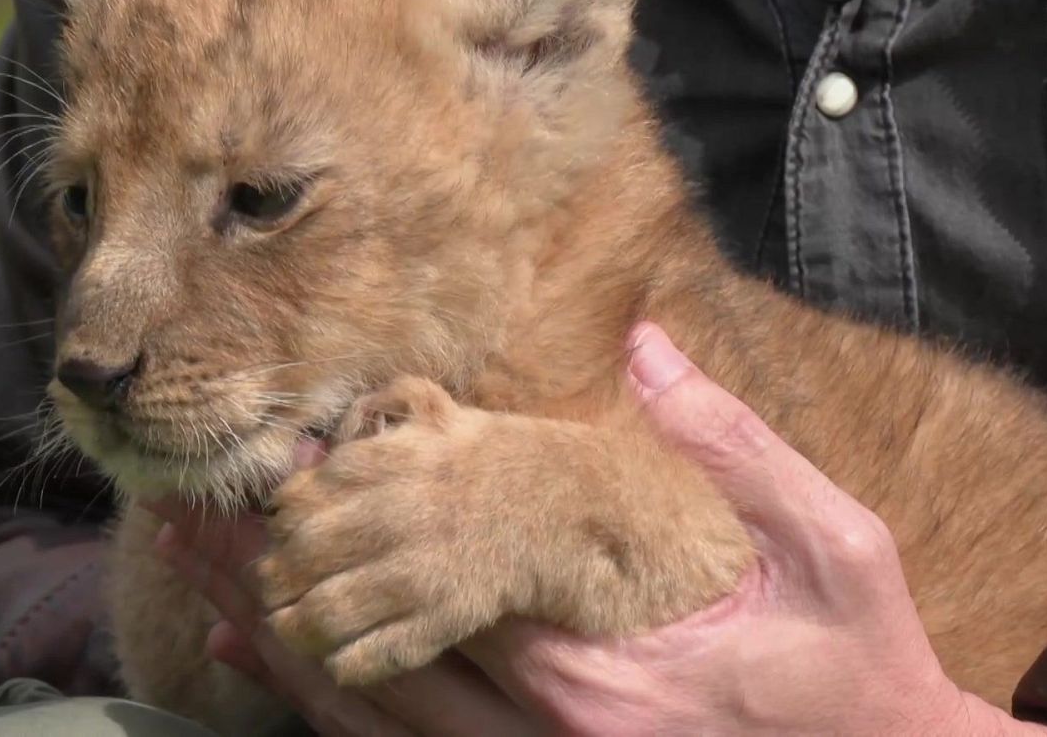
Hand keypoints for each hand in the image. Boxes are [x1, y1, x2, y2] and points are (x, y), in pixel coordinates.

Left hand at [150, 323, 1046, 734]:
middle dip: (285, 586)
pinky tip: (287, 675)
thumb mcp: (830, 546)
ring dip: (289, 650)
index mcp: (599, 668)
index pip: (447, 589)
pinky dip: (337, 712)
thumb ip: (734, 450)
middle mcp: (546, 734)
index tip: (282, 479)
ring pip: (378, 716)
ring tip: (205, 591)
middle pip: (381, 656)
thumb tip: (651, 348)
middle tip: (191, 528)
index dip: (356, 532)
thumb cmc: (855, 667)